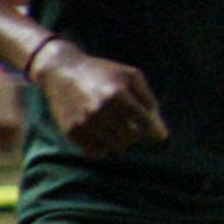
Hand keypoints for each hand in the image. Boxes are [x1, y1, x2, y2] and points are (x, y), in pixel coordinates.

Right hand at [38, 47, 165, 156]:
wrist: (62, 71)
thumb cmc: (104, 72)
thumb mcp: (131, 76)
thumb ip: (149, 101)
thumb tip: (161, 134)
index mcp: (117, 95)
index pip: (146, 125)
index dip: (154, 129)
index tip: (154, 129)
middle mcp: (100, 110)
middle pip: (132, 138)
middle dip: (136, 133)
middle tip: (131, 124)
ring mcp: (83, 122)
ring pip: (115, 147)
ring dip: (120, 141)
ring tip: (115, 127)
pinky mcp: (70, 131)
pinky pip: (96, 153)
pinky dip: (102, 147)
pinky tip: (101, 134)